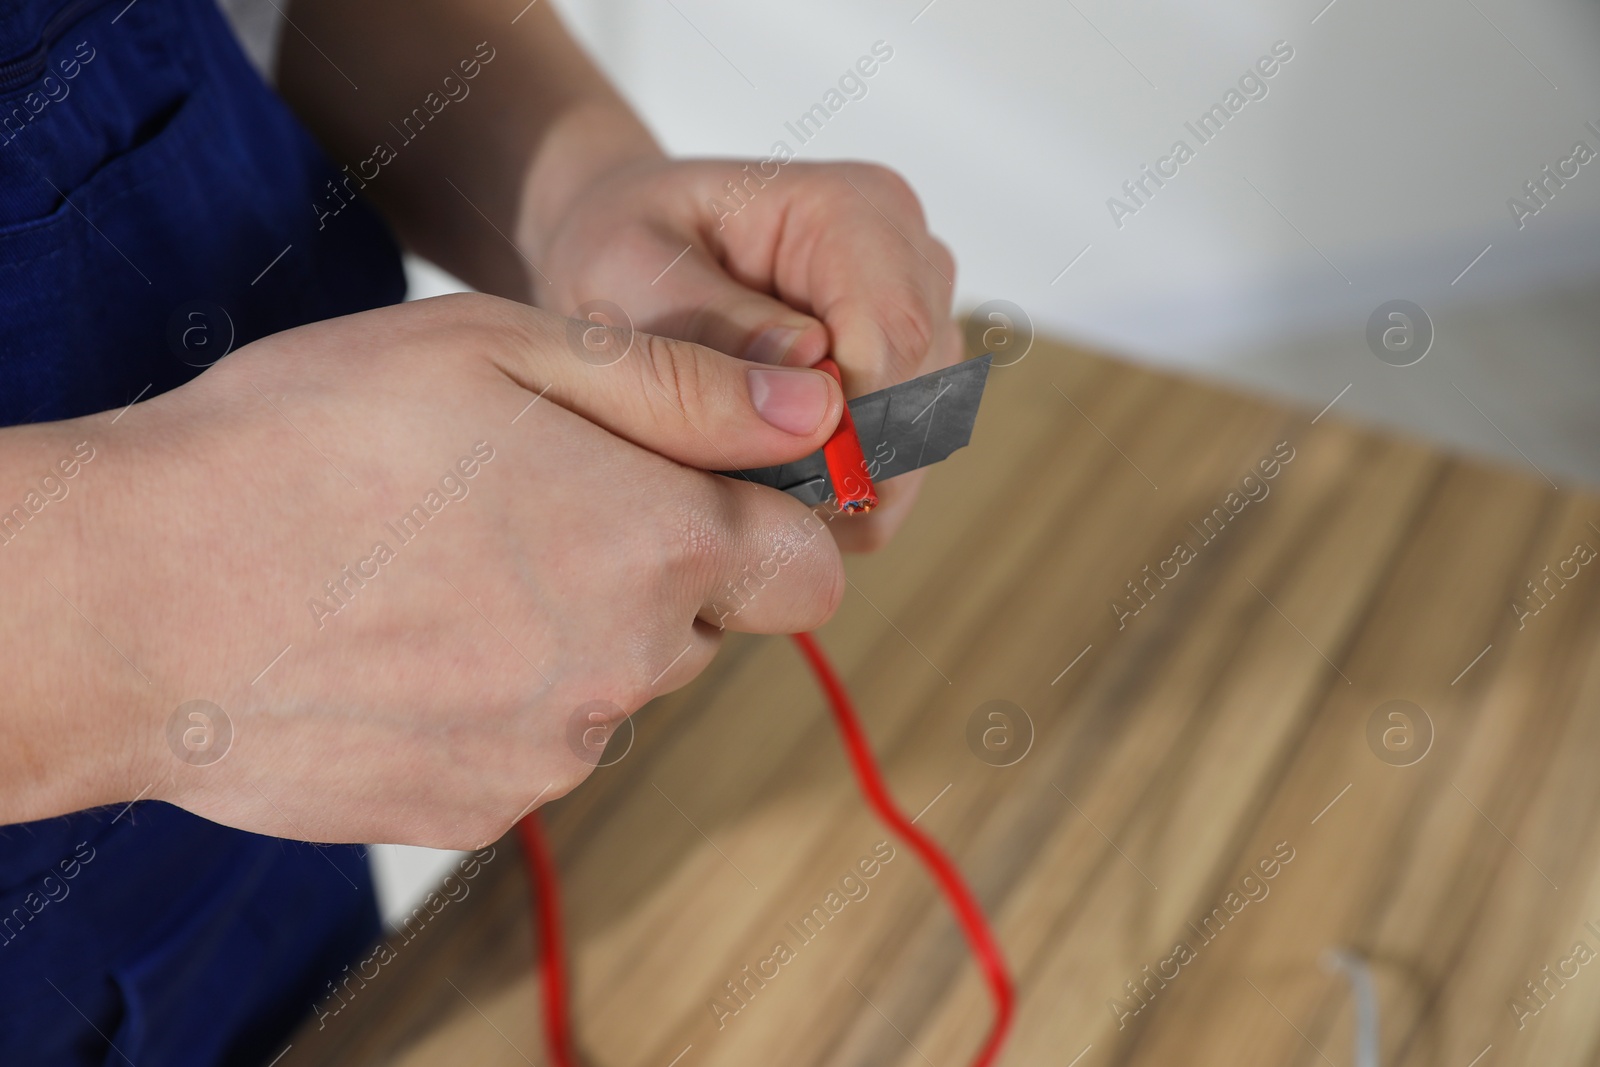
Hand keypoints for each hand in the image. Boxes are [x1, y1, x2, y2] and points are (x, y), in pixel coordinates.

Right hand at [8, 294, 846, 846]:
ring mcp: (554, 755)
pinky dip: (498, 700)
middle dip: (653, 566)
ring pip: (618, 685)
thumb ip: (684, 387)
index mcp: (661, 545)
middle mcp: (631, 669)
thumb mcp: (504, 348)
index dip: (763, 517)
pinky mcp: (480, 811)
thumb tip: (812, 408)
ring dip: (573, 632)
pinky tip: (404, 645)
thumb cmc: (309, 442)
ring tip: (444, 570)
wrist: (132, 600)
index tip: (687, 486)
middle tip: (524, 506)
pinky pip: (535, 746)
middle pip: (706, 623)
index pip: (809, 565)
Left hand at [524, 156, 961, 551]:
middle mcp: (910, 260)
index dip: (847, 424)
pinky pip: (899, 469)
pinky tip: (765, 480)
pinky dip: (836, 495)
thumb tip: (807, 367)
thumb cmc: (629, 250)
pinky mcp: (913, 380)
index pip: (896, 332)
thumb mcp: (628, 272)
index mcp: (853, 210)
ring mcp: (921, 322)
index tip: (766, 475)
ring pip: (917, 443)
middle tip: (735, 492)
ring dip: (835, 486)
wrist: (633, 260)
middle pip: (920, 396)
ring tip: (736, 478)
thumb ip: (706, 321)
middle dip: (837, 467)